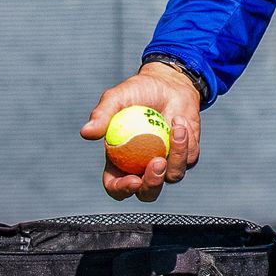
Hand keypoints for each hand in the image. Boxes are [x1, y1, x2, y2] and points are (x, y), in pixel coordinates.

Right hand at [80, 63, 203, 201]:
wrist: (167, 83)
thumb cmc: (137, 91)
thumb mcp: (117, 99)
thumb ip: (102, 115)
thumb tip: (86, 133)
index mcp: (119, 161)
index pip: (116, 186)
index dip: (121, 189)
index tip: (132, 180)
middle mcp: (142, 167)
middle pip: (147, 193)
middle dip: (153, 184)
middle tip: (158, 162)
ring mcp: (166, 163)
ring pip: (173, 176)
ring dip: (177, 154)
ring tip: (176, 126)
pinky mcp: (185, 155)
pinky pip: (189, 158)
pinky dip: (187, 141)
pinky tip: (180, 120)